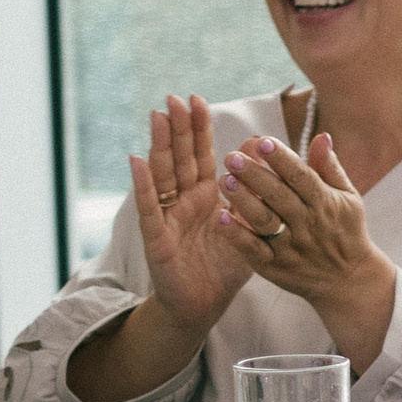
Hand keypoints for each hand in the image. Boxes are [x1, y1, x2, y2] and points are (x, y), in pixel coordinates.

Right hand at [130, 96, 252, 331]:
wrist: (205, 305)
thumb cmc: (225, 265)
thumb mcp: (248, 225)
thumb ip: (253, 194)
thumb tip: (263, 154)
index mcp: (206, 196)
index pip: (200, 155)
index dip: (198, 129)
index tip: (197, 99)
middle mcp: (183, 201)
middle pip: (178, 158)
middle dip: (176, 128)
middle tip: (173, 97)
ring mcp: (168, 217)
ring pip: (162, 176)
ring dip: (158, 146)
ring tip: (156, 116)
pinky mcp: (158, 238)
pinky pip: (150, 208)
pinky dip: (143, 185)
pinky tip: (137, 161)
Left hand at [214, 134, 396, 362]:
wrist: (349, 281)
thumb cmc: (346, 231)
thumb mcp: (348, 197)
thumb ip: (330, 167)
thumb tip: (322, 136)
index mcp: (325, 203)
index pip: (301, 176)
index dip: (282, 159)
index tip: (263, 141)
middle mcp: (308, 224)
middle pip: (279, 196)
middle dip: (255, 175)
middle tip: (232, 156)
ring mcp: (290, 247)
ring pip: (264, 221)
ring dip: (243, 201)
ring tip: (224, 180)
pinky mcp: (275, 267)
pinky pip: (253, 250)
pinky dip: (237, 236)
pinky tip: (220, 218)